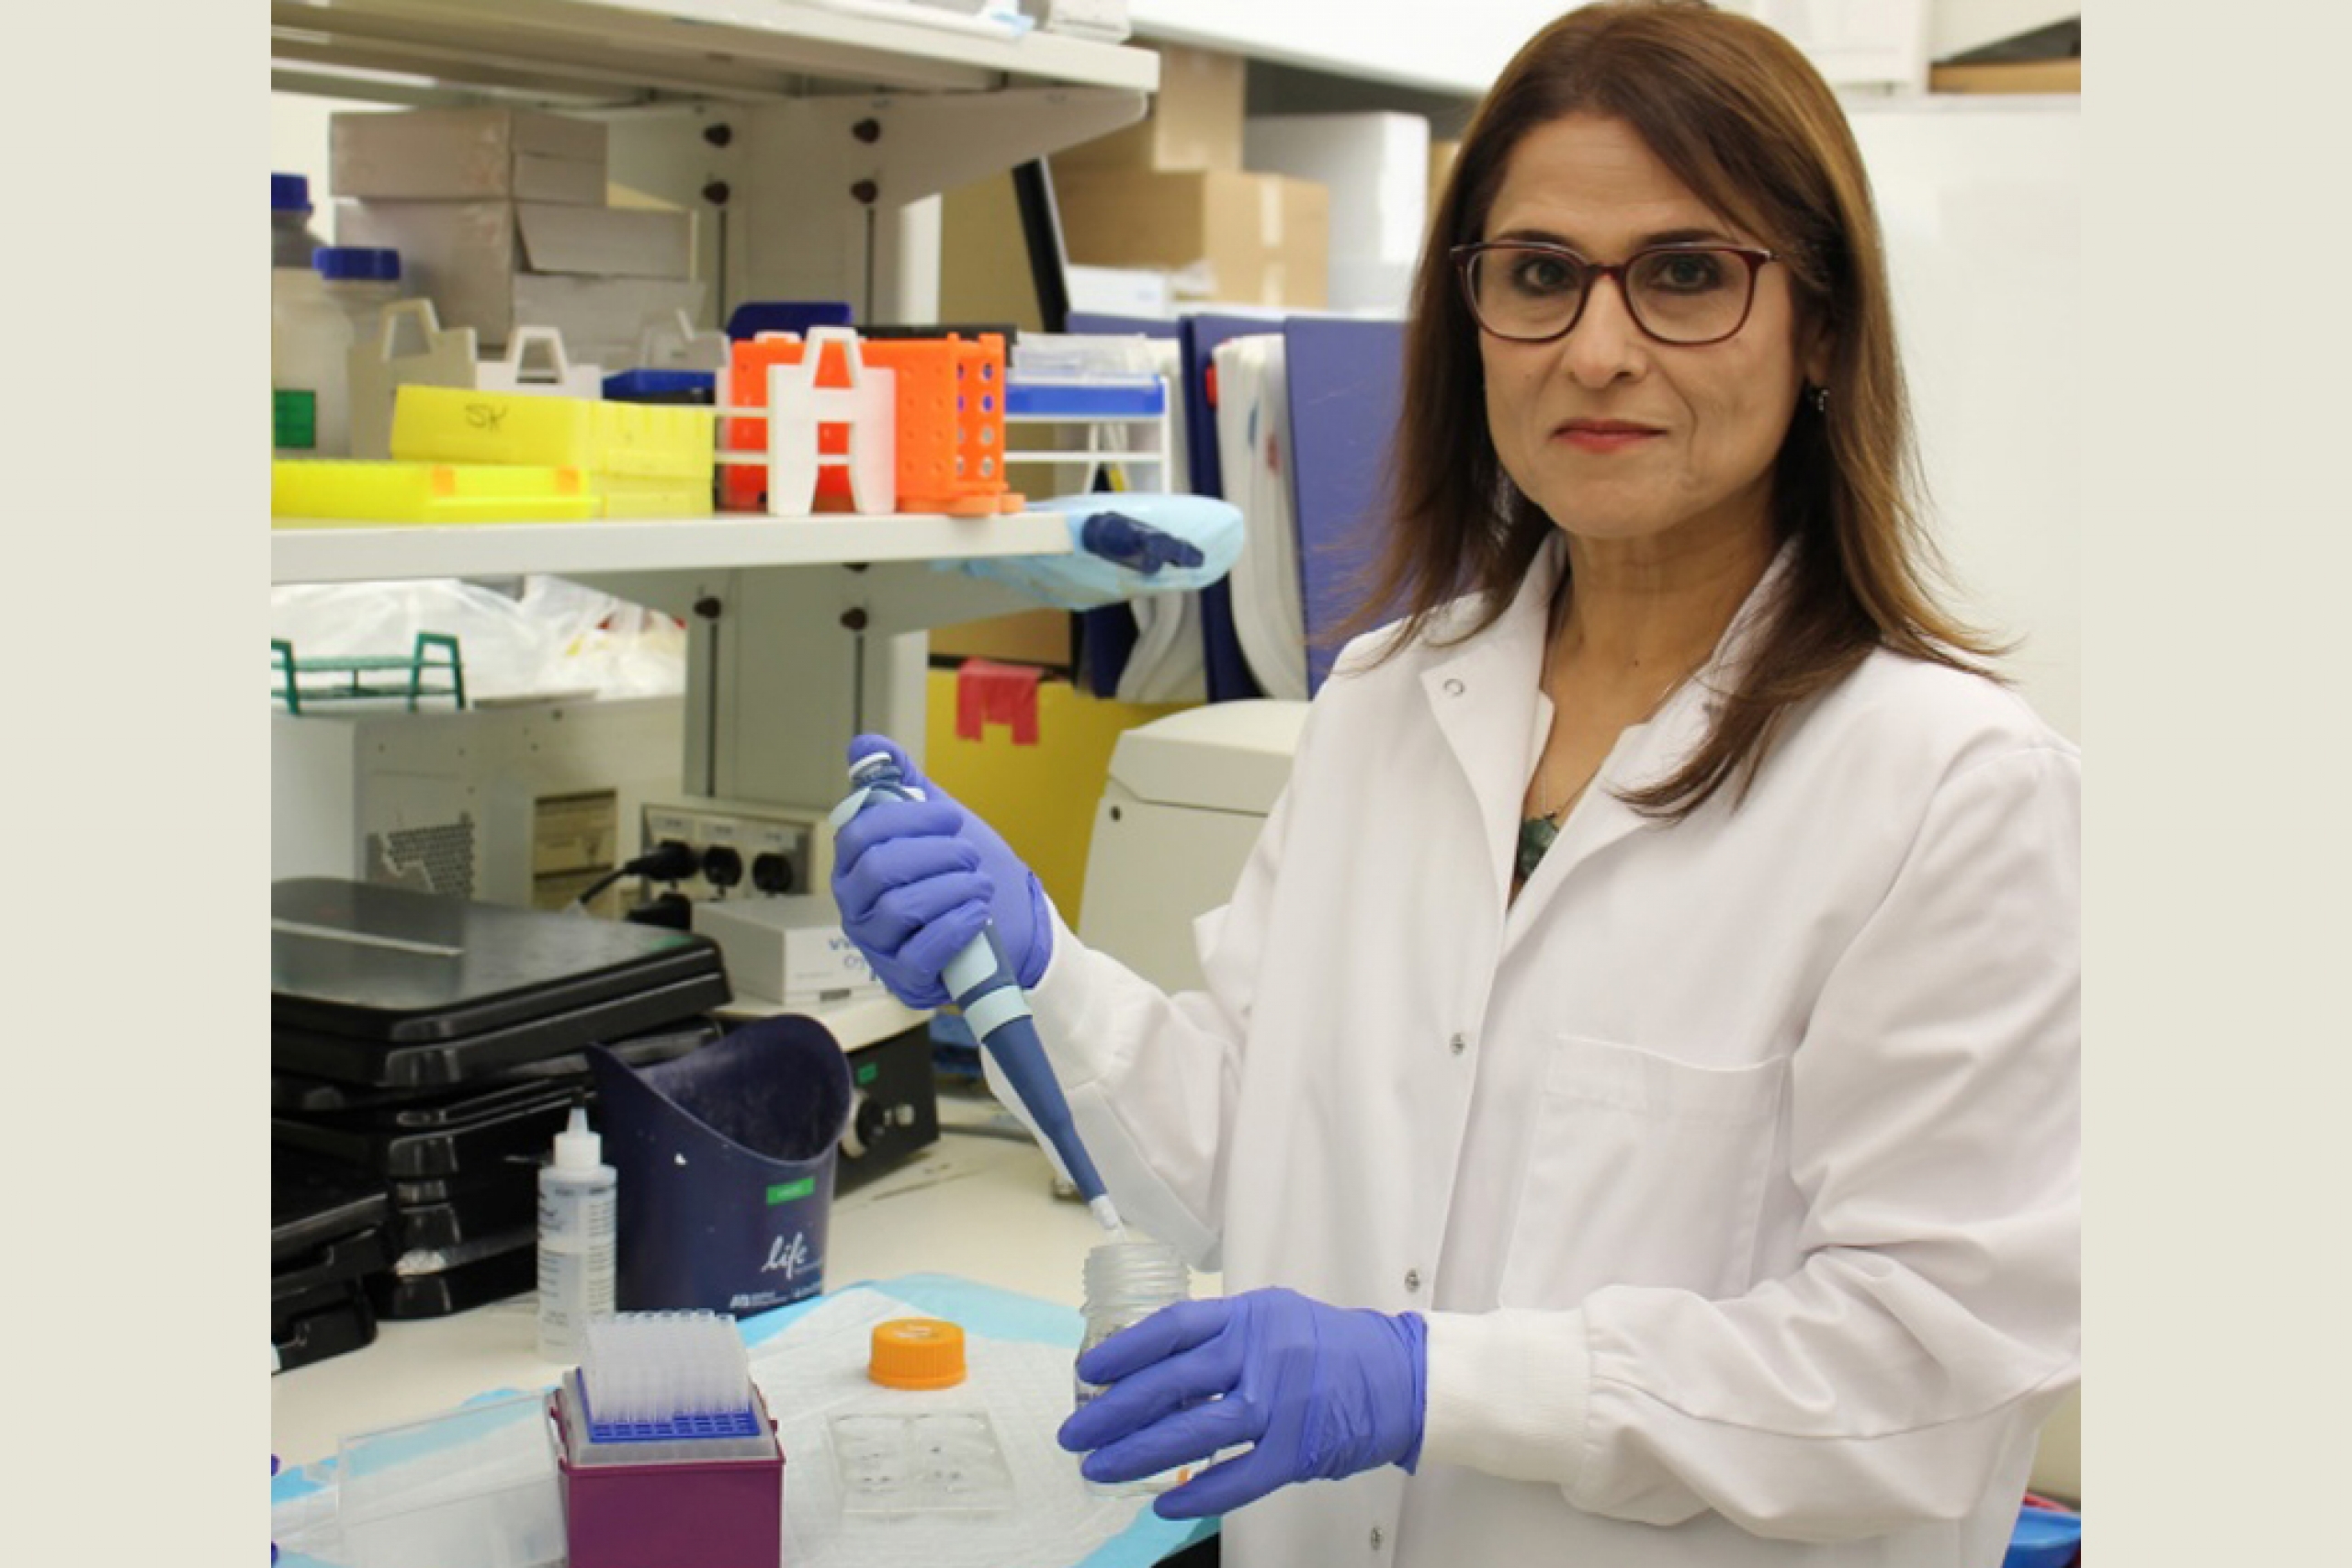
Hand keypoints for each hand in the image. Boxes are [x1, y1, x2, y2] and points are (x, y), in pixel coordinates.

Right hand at [830, 733, 1050, 1008]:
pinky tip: (977, 912)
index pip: (858, 833)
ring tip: (980, 884)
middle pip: (876, 871)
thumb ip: (900, 783)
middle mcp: (858, 905)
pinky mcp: (906, 977)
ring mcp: (879, 944)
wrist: (1014, 924)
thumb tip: (863, 744)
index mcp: (856, 864)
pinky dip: (954, 926)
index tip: (950, 817)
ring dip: (951, 888)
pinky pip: (920, 952)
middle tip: (968, 854)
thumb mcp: (936, 822)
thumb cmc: (966, 873)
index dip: (907, 820)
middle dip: (933, 855)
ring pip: (899, 909)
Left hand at [1058, 1288, 1426, 1519]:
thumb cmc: (1330, 1347)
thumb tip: (1154, 1372)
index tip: (1087, 1371)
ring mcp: (1280, 1403)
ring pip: (1196, 1430)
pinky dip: (1201, 1493)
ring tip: (1100, 1468)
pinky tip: (1166, 1504)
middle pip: (1171, 1383)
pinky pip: (1240, 1476)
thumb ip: (1221, 1340)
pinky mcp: (1299, 1449)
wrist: (1402, 1376)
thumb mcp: (1272, 1320)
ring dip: (1140, 1453)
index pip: (1172, 1328)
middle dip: (1114, 1410)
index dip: (1124, 1350)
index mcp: (1248, 1316)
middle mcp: (1259, 1354)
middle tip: (1074, 1433)